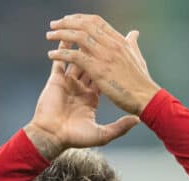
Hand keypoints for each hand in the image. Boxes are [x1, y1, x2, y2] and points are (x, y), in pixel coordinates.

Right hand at [25, 40, 139, 159]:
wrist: (52, 137)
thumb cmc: (75, 138)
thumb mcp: (102, 135)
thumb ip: (120, 127)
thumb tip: (137, 120)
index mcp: (91, 99)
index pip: (103, 78)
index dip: (111, 67)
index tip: (120, 55)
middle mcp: (80, 89)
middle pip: (91, 66)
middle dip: (97, 54)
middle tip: (105, 38)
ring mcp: (68, 83)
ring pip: (76, 60)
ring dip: (81, 47)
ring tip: (88, 33)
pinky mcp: (56, 81)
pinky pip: (60, 61)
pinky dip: (63, 49)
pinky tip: (67, 37)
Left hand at [47, 14, 160, 115]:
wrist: (146, 98)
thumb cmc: (142, 82)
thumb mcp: (138, 58)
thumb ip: (132, 44)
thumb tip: (134, 33)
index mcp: (120, 41)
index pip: (97, 22)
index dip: (81, 18)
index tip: (69, 19)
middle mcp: (112, 44)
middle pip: (85, 25)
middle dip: (67, 22)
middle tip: (54, 24)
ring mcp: (105, 56)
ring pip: (78, 37)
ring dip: (61, 34)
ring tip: (49, 35)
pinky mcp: (98, 69)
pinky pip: (75, 56)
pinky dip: (61, 53)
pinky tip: (51, 55)